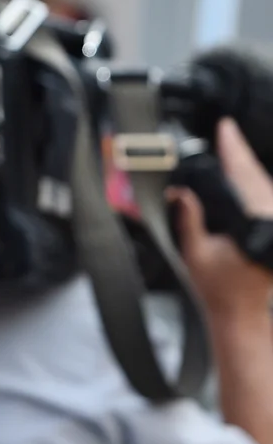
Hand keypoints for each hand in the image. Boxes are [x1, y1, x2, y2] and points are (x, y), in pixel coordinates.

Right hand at [172, 118, 272, 319]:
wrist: (242, 315)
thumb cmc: (219, 288)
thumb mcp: (196, 252)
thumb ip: (189, 219)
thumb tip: (180, 190)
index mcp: (257, 221)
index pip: (245, 177)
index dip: (235, 151)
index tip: (226, 128)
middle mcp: (272, 219)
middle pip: (259, 179)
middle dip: (241, 156)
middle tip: (226, 133)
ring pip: (266, 189)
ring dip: (248, 171)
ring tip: (231, 152)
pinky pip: (267, 200)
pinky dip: (254, 187)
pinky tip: (244, 182)